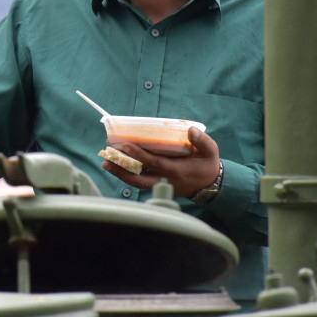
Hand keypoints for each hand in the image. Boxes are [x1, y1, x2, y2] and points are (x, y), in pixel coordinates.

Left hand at [102, 126, 221, 199]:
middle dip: (121, 170)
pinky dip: (128, 176)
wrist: (210, 185)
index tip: (125, 146)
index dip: (138, 155)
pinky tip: (117, 167)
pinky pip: (140, 182)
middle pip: (139, 179)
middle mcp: (166, 181)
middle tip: (106, 160)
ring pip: (137, 183)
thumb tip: (190, 130)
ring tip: (106, 164)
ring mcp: (161, 186)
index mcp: (177, 171)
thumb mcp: (210, 151)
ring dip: (121, 174)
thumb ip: (202, 140)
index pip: (154, 163)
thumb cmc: (207, 164)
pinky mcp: (159, 187)